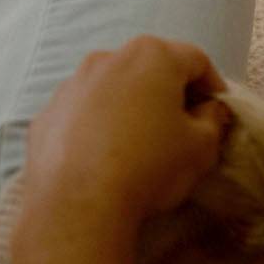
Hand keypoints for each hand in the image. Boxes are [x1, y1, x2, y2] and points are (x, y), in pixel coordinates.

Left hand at [19, 36, 230, 242]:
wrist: (77, 207)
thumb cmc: (149, 168)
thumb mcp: (201, 147)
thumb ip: (213, 120)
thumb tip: (209, 109)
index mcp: (152, 56)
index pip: (196, 60)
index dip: (213, 85)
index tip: (217, 110)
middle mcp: (108, 58)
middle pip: (150, 68)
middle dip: (169, 91)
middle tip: (182, 125)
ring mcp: (71, 85)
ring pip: (112, 88)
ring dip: (129, 106)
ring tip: (138, 142)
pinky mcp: (46, 115)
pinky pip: (81, 113)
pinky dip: (96, 125)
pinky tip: (103, 157)